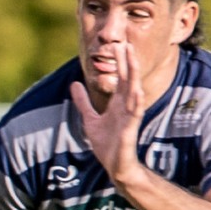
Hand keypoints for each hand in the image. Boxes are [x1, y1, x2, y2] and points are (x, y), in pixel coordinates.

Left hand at [70, 40, 147, 179]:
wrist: (114, 166)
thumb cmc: (106, 143)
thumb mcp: (89, 119)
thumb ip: (83, 102)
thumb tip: (74, 84)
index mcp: (118, 104)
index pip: (121, 78)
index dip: (120, 63)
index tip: (118, 45)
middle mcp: (126, 107)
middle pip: (128, 80)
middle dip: (128, 63)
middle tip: (127, 44)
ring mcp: (129, 117)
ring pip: (134, 92)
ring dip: (134, 76)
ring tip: (133, 60)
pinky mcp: (130, 129)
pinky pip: (135, 114)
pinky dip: (136, 102)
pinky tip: (137, 91)